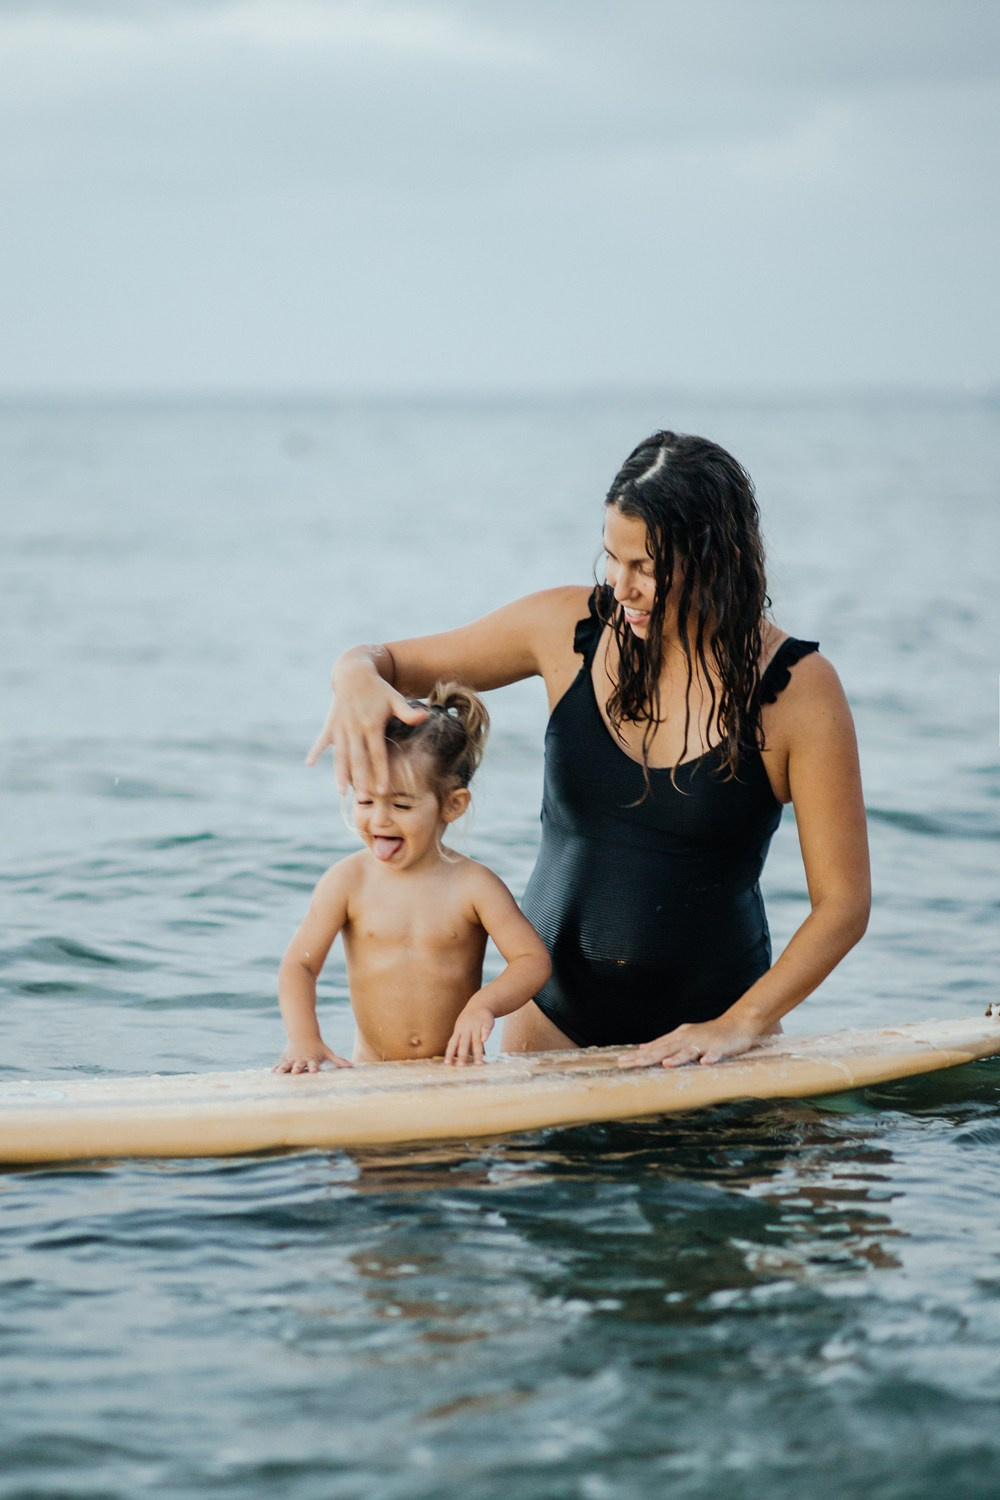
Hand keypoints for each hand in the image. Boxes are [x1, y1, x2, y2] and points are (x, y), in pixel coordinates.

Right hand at [273, 1041, 351, 1073]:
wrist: (304, 1035)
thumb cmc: (318, 1047)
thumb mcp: (328, 1053)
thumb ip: (338, 1061)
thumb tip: (352, 1066)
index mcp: (312, 1059)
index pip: (314, 1064)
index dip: (314, 1067)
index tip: (314, 1071)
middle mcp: (302, 1059)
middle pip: (300, 1064)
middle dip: (297, 1068)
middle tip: (295, 1072)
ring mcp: (293, 1059)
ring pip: (288, 1064)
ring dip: (284, 1068)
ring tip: (279, 1073)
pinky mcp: (286, 1058)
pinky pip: (281, 1063)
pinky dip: (277, 1067)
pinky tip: (272, 1072)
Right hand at [305, 655, 427, 794]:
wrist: (354, 671)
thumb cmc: (379, 689)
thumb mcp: (395, 698)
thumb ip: (408, 712)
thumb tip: (425, 716)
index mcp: (372, 724)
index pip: (378, 754)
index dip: (380, 772)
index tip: (383, 790)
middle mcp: (355, 728)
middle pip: (358, 759)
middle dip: (360, 779)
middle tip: (363, 798)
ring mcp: (341, 727)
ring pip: (341, 755)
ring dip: (340, 773)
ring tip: (341, 792)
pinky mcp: (331, 724)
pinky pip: (322, 740)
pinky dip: (315, 751)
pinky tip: (309, 764)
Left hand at [444, 1003, 495, 1065]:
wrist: (480, 1004)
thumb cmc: (468, 1021)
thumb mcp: (461, 1029)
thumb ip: (459, 1042)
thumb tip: (453, 1057)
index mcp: (459, 1031)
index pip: (453, 1043)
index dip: (450, 1053)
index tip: (448, 1064)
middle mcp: (466, 1029)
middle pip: (464, 1043)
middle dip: (463, 1055)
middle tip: (462, 1066)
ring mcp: (476, 1025)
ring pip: (476, 1040)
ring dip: (477, 1052)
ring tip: (478, 1063)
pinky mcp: (486, 1023)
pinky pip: (485, 1029)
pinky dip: (485, 1034)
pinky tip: (484, 1040)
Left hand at [617, 1016, 760, 1069]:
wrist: (737, 1024)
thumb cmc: (708, 1033)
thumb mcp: (683, 1036)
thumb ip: (664, 1043)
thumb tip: (643, 1049)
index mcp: (678, 1037)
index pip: (654, 1047)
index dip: (637, 1055)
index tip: (620, 1062)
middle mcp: (687, 1038)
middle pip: (665, 1049)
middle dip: (647, 1057)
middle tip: (631, 1064)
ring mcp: (704, 1043)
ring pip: (688, 1051)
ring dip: (677, 1058)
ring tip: (665, 1064)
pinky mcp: (720, 1048)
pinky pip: (715, 1054)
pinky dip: (710, 1058)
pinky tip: (704, 1063)